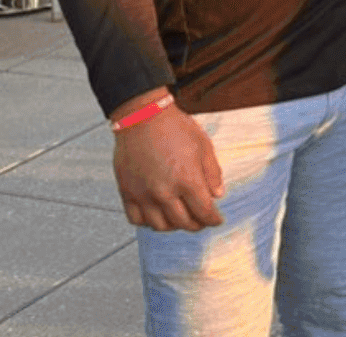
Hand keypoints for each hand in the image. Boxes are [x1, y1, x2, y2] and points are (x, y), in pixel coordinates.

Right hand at [113, 97, 224, 231]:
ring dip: (173, 226)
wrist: (142, 118)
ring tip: (181, 218)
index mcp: (187, 180)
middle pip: (183, 223)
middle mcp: (164, 192)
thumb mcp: (203, 146)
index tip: (217, 220)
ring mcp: (143, 194)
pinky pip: (136, 219)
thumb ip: (212, 173)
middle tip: (201, 221)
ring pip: (159, 226)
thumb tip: (217, 196)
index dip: (213, 219)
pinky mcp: (127, 192)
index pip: (204, 212)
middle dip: (196, 225)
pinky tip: (157, 215)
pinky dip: (148, 223)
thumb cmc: (176, 128)